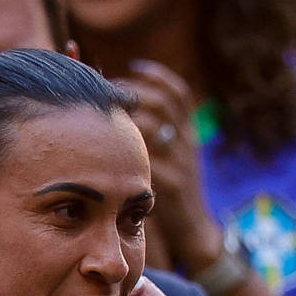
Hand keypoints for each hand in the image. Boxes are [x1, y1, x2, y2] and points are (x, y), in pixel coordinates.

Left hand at [116, 60, 218, 270]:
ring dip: (124, 117)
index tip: (134, 66)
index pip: (179, 93)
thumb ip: (156, 134)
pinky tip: (105, 149)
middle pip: (162, 103)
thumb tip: (124, 106)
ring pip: (153, 126)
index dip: (158, 75)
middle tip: (107, 94)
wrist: (193, 229)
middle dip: (132, 92)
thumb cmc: (172, 190)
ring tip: (102, 118)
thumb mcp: (172, 158)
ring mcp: (181, 163)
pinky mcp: (171, 184)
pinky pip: (146, 158)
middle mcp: (187, 144)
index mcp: (188, 134)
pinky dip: (125, 148)